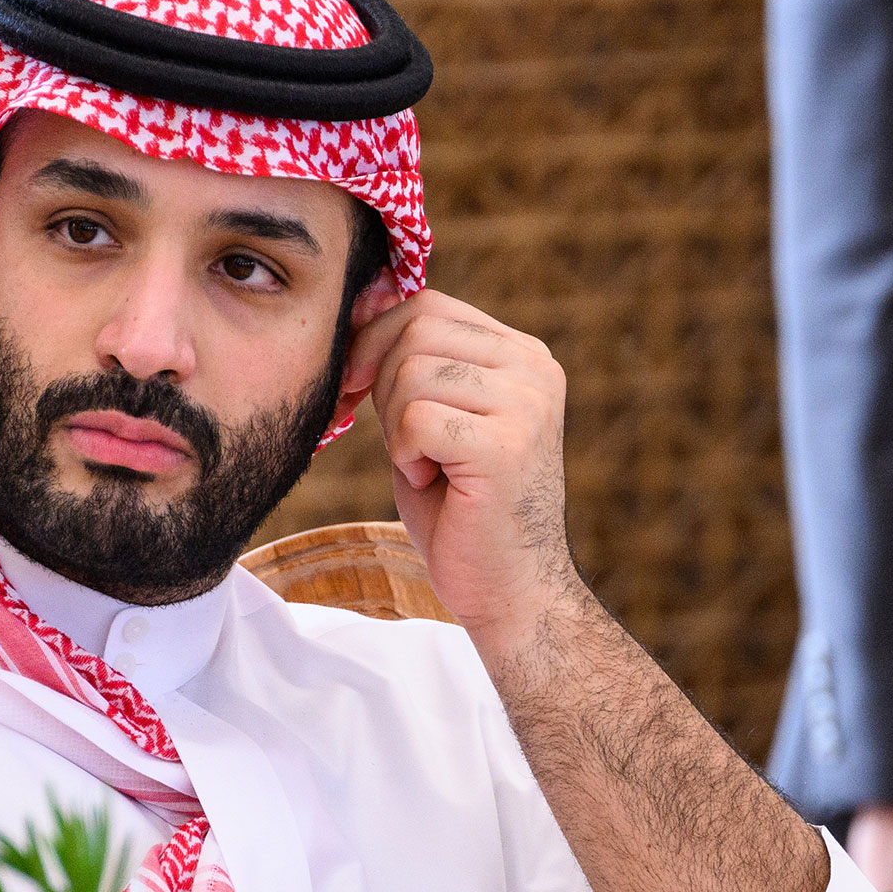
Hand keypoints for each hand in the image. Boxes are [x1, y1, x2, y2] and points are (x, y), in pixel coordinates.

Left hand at [341, 288, 577, 649]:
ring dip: (396, 428)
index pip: (428, 306)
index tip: (358, 390)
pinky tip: (433, 481)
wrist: (508, 590)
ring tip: (428, 466)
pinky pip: (416, 419)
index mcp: (523, 355)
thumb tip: (360, 300)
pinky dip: (406, 456)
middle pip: (415, 329)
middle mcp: (535, 368)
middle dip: (381, 384)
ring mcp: (527, 404)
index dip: (375, 342)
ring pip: (411, 374)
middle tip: (401, 442)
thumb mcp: (434, 419)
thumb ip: (410, 364)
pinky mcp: (506, 445)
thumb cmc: (461, 511)